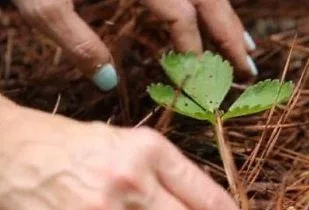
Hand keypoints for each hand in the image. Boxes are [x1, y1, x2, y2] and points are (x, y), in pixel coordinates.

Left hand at [10, 0, 257, 90]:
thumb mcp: (40, 0)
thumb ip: (74, 40)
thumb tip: (107, 81)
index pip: (180, 16)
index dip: (192, 52)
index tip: (199, 83)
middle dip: (230, 34)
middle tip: (250, 66)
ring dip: (227, 14)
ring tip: (244, 44)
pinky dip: (206, 0)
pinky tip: (213, 12)